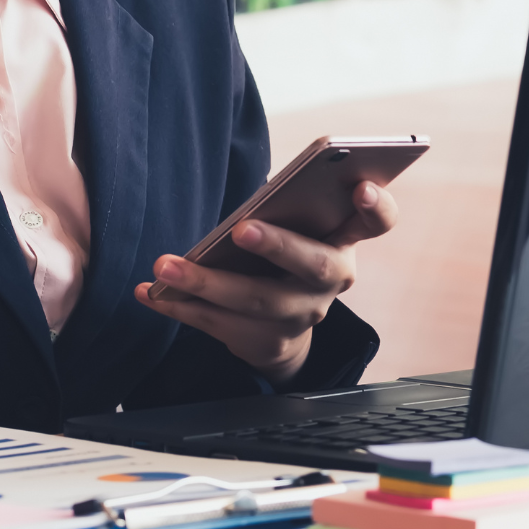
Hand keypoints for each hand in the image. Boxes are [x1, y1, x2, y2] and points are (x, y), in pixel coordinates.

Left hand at [135, 180, 397, 384]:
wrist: (284, 321)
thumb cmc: (286, 249)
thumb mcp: (297, 225)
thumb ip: (290, 206)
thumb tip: (256, 199)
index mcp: (345, 239)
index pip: (377, 221)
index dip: (376, 205)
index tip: (360, 185)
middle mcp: (332, 281)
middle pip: (313, 265)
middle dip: (278, 246)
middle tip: (242, 228)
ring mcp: (301, 316)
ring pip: (256, 301)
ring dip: (206, 282)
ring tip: (165, 266)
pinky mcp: (266, 343)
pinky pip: (219, 325)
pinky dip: (180, 306)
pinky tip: (151, 293)